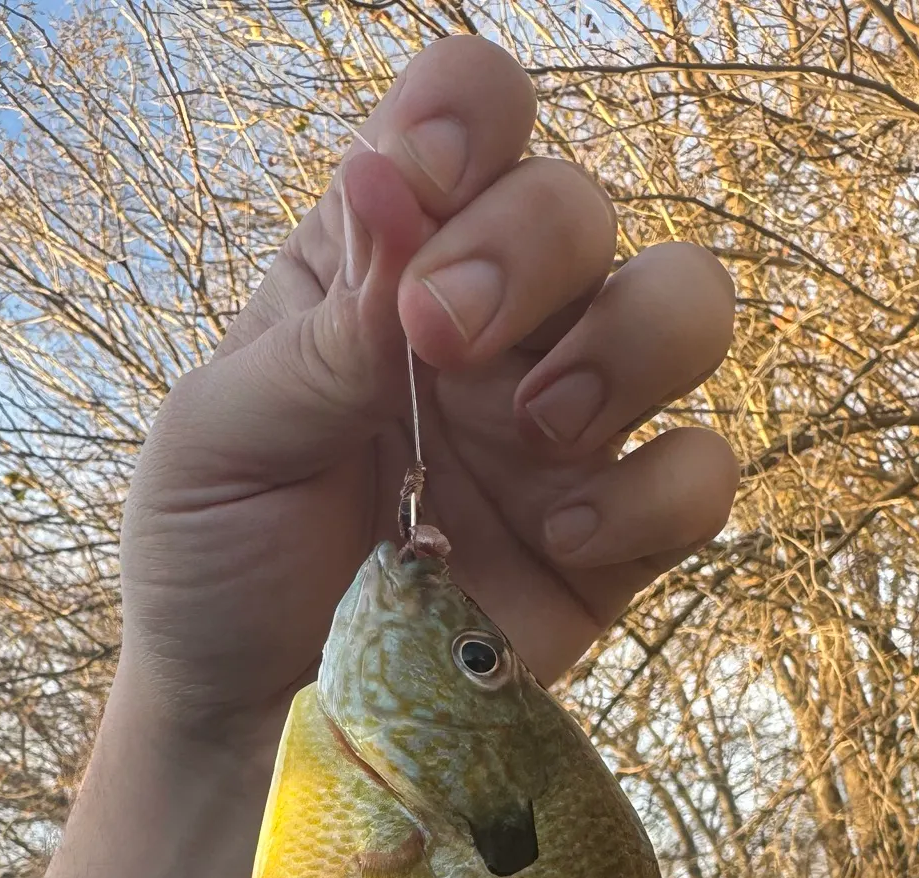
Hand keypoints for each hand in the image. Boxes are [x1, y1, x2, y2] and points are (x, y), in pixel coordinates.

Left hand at [123, 35, 736, 737]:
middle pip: (583, 202)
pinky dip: (652, 493)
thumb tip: (387, 181)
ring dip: (629, 341)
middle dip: (529, 248)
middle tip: (443, 340)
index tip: (422, 187)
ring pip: (688, 307)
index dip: (467, 119)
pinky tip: (557, 538)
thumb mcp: (221, 438)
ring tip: (537, 427)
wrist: (253, 717)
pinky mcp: (615, 540)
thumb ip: (321, 329)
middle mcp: (493, 333)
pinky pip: (701, 476)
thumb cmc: (217, 562)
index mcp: (383, 271)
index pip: (467, 122)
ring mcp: (565, 435)